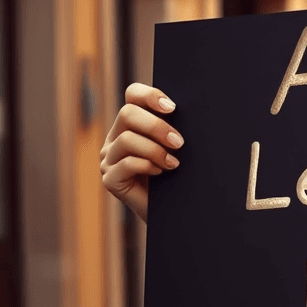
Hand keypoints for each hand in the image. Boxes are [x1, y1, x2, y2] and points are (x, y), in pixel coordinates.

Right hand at [100, 83, 182, 222]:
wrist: (178, 210)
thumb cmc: (182, 175)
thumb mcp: (179, 146)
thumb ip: (177, 127)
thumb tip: (197, 107)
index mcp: (132, 124)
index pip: (133, 95)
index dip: (150, 95)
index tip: (173, 108)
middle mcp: (116, 138)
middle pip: (128, 113)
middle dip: (157, 126)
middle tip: (179, 142)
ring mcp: (110, 159)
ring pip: (127, 139)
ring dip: (156, 150)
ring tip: (173, 163)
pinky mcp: (110, 180)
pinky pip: (126, 164)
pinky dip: (147, 166)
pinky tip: (160, 173)